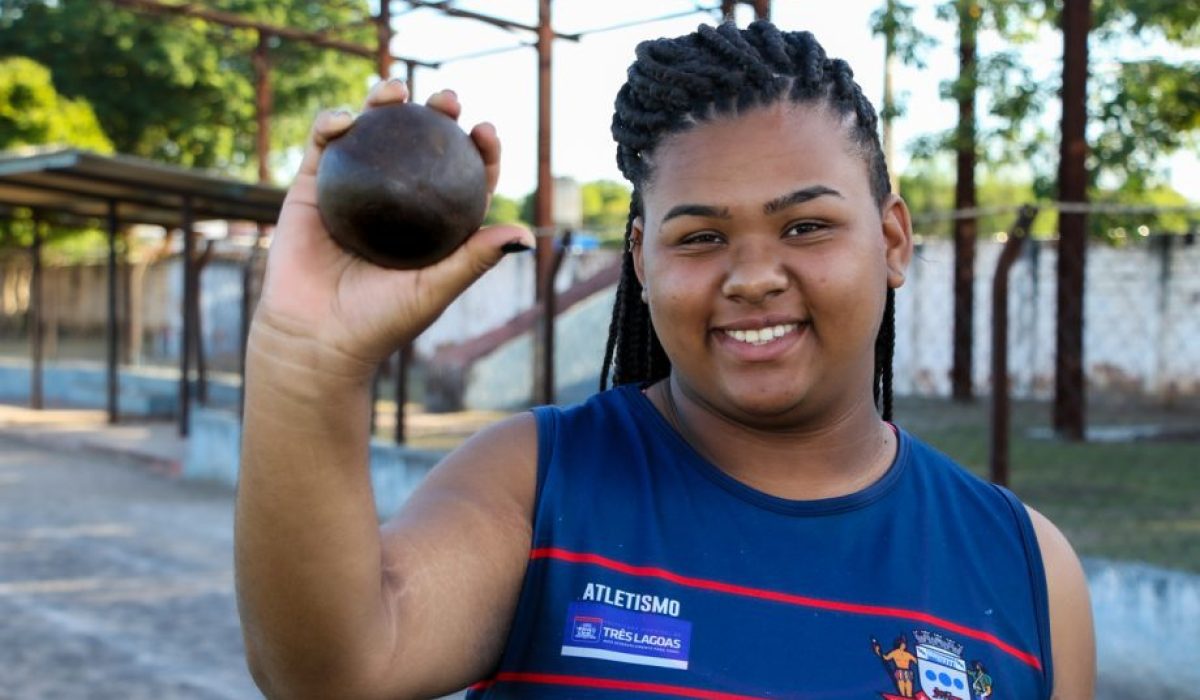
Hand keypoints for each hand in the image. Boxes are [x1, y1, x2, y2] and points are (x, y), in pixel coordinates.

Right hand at [252, 79, 534, 377]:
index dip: (479, 149)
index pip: (461, 175)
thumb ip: (476, 259)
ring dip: (385, 101)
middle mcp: (395, 200)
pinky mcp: (313, 187)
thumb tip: (527, 233)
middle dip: (437, 112)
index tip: (485, 131)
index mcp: (430, 222)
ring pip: (373, 132)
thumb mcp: (436, 290)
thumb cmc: (380, 323)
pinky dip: (332, 123)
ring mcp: (354, 188)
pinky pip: (323, 145)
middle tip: (448, 100)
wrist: (315, 338)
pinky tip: (345, 119)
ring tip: (397, 90)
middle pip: (419, 143)